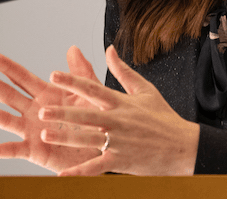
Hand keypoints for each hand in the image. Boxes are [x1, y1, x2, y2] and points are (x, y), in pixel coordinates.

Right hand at [0, 46, 102, 172]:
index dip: (7, 67)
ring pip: (5, 120)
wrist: (104, 147)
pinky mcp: (35, 150)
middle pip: (7, 95)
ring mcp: (32, 130)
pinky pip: (13, 150)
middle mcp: (34, 111)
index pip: (22, 77)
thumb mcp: (90, 92)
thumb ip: (80, 72)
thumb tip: (74, 49)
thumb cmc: (95, 120)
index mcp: (46, 95)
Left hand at [37, 45, 199, 175]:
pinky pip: (97, 167)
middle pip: (85, 116)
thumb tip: (109, 50)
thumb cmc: (163, 118)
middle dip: (62, 113)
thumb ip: (123, 71)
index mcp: (121, 103)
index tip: (53, 75)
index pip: (93, 88)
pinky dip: (79, 173)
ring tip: (45, 134)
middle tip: (42, 111)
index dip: (72, 81)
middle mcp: (118, 121)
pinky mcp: (122, 161)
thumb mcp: (145, 90)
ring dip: (66, 138)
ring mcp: (119, 142)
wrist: (184, 147)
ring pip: (88, 140)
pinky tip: (63, 175)